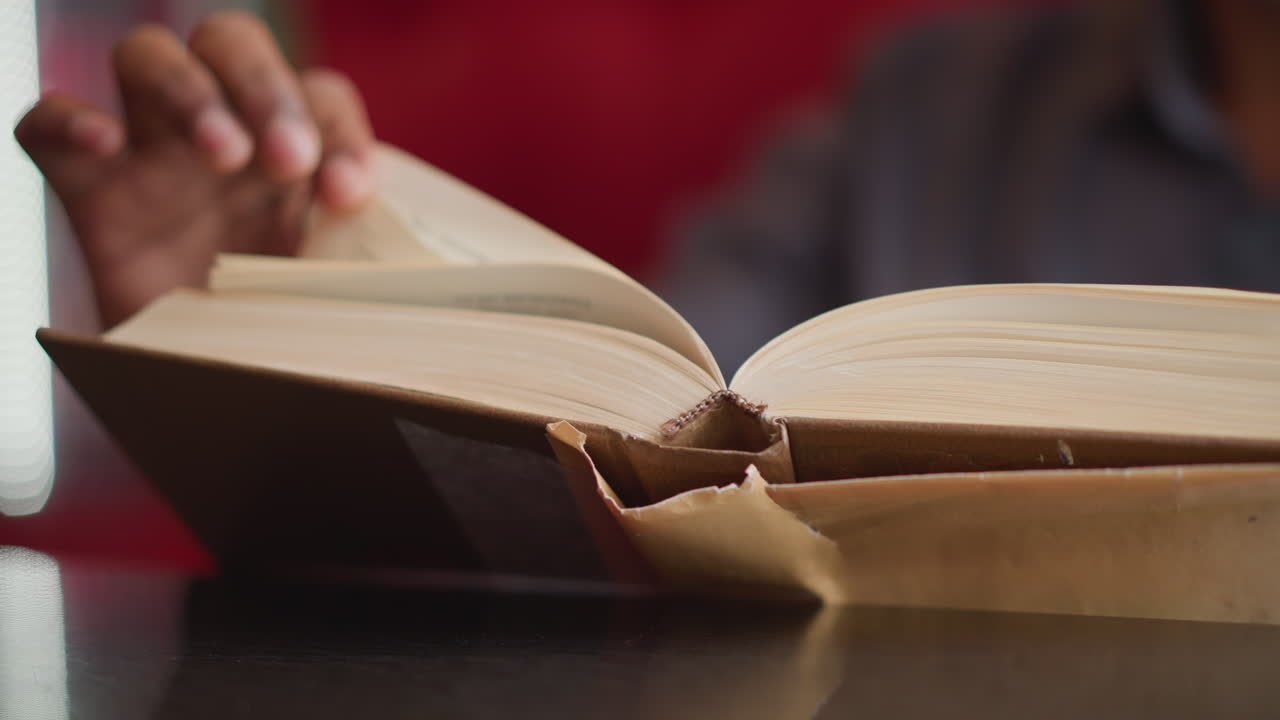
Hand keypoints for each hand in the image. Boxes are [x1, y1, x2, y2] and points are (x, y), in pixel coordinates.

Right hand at [15, 10, 374, 326]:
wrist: (210, 394)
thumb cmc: (282, 336)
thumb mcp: (330, 299)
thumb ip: (358, 267)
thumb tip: (409, 284)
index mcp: (291, 151)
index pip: (319, 95)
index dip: (338, 131)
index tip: (349, 195)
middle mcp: (222, 134)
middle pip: (232, 43)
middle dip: (265, 89)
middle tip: (287, 160)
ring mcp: (149, 154)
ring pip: (147, 57)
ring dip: (190, 91)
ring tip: (223, 154)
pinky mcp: (87, 189)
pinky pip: (48, 123)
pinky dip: (68, 118)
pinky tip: (103, 143)